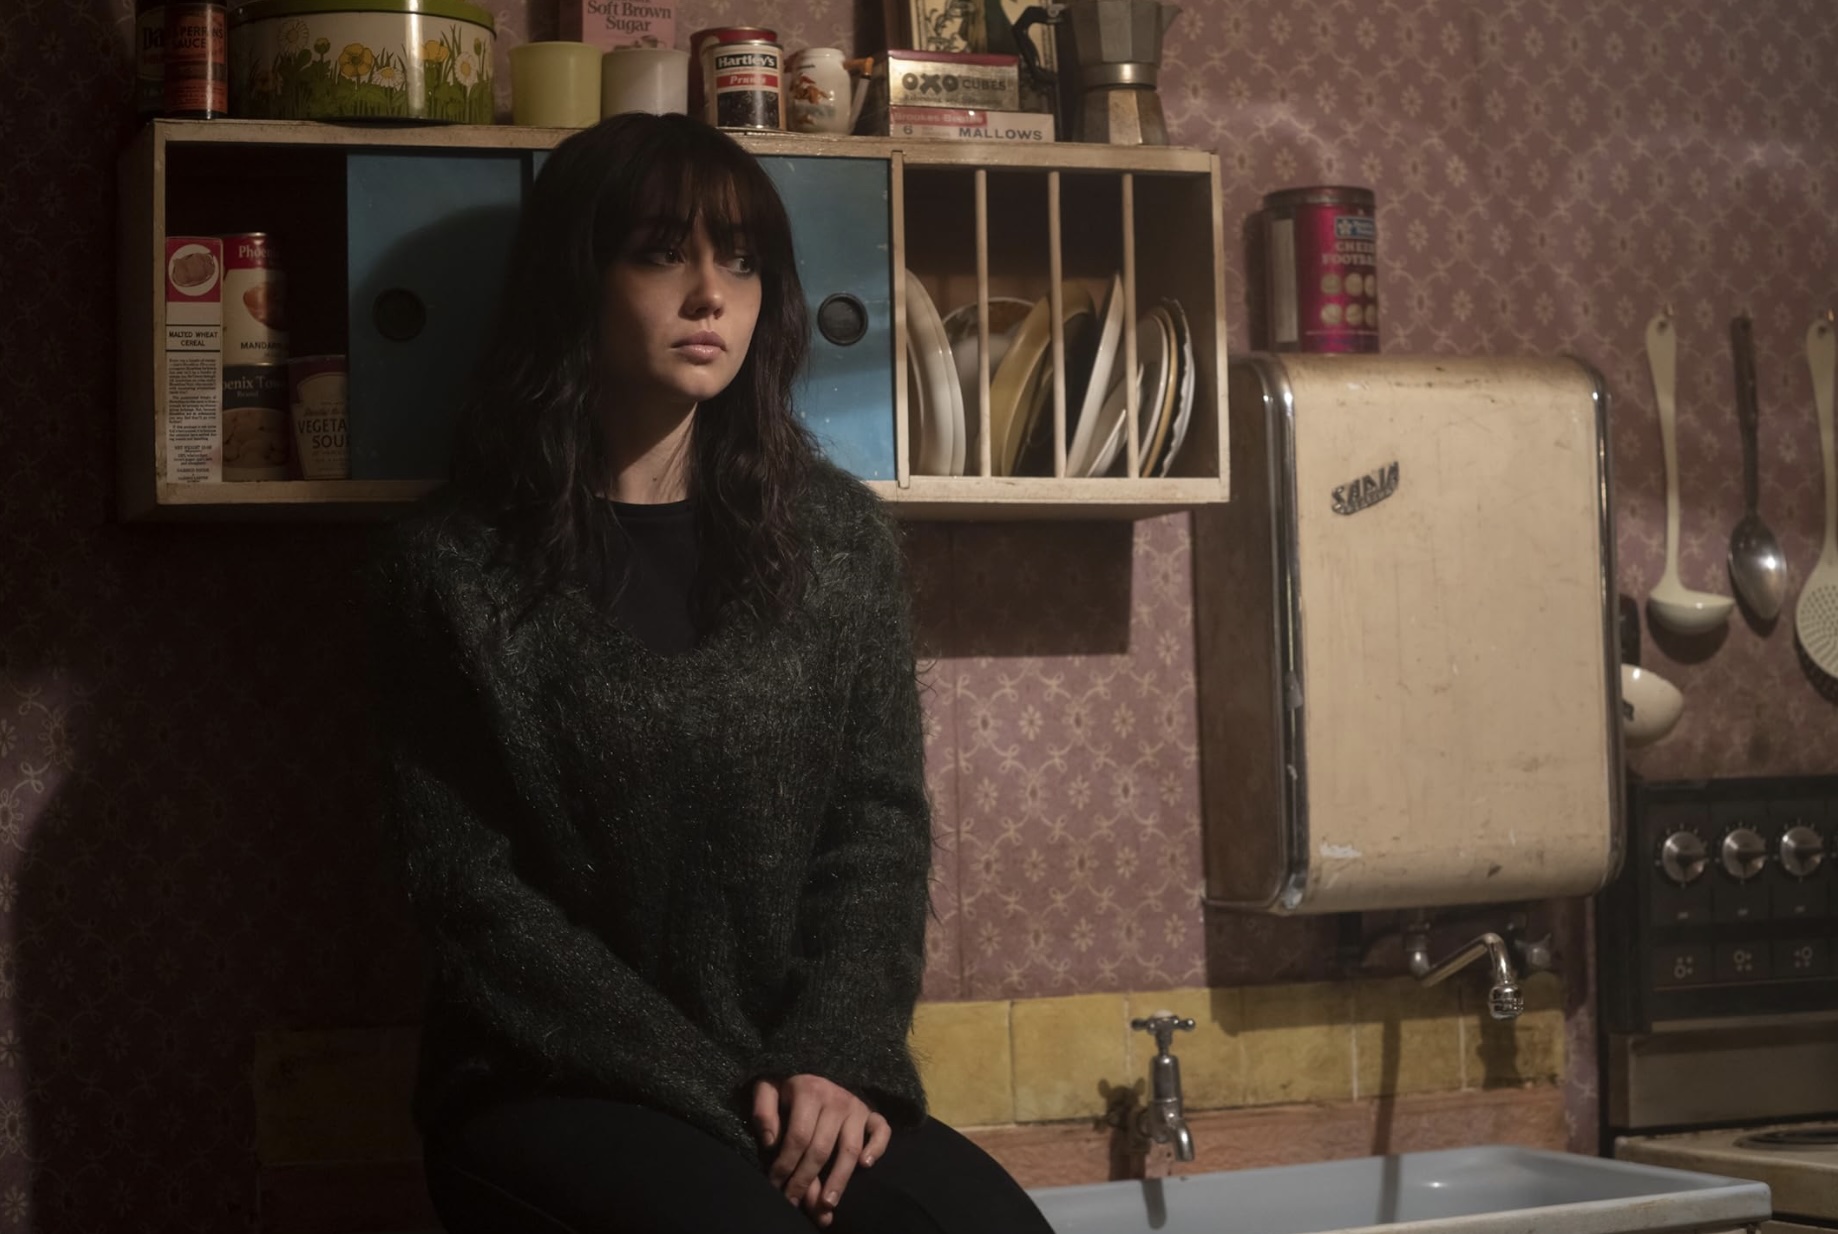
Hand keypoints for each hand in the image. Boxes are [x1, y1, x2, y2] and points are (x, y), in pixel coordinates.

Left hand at [752, 1075, 891, 1226]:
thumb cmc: (789, 1086)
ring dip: (839, 1179)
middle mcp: (836, 1099)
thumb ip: (763, 1110)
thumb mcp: (768, 1088)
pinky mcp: (871, 1113)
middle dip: (805, 1180)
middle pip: (821, 1149)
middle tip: (794, 1202)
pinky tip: (865, 1166)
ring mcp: (856, 1107)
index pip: (798, 1137)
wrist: (817, 1067)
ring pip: (849, 1148)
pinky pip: (881, 1130)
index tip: (775, 1184)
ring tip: (827, 1203)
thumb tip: (771, 1141)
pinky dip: (877, 1148)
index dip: (785, 1164)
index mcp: (809, 1091)